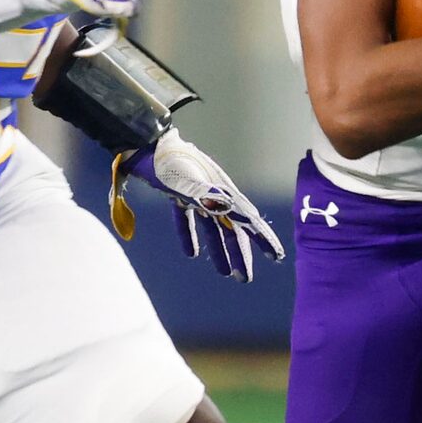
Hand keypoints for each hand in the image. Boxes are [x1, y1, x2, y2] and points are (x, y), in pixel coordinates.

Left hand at [109, 128, 284, 280]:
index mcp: (222, 192)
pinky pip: (187, 219)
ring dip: (218, 249)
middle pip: (230, 229)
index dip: (262, 239)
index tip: (277, 258)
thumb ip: (216, 200)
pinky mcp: (176, 193)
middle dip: (239, 254)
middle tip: (243, 279)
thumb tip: (245, 216)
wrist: (144, 143)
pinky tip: (190, 253)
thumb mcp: (193, 183)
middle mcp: (213, 193)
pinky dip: (190, 235)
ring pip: (211, 227)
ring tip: (224, 272)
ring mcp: (195, 193)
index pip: (247, 220)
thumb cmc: (169, 163)